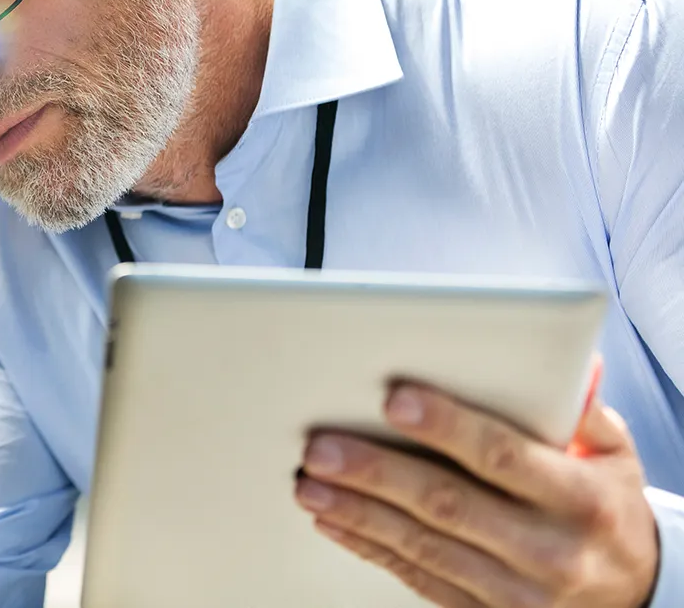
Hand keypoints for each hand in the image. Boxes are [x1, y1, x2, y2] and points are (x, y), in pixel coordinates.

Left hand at [295, 366, 658, 606]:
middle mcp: (549, 550)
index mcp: (580, 500)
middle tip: (322, 447)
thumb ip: (580, 408)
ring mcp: (517, 591)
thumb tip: (562, 358)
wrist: (634, 593)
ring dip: (358, 512)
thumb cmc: (607, 509)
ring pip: (423, 546)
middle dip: (376, 471)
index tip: (395, 399)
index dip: (447, 426)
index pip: (503, 456)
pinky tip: (334, 521)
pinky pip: (418, 578)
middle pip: (447, 503)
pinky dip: (370, 547)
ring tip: (310, 483)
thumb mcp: (613, 455)